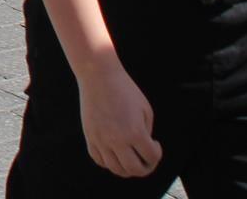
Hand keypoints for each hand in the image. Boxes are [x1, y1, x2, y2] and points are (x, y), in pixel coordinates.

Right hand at [77, 63, 160, 178]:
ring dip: (127, 168)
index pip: (152, 157)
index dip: (157, 153)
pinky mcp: (89, 136)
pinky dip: (109, 162)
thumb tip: (143, 146)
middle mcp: (117, 140)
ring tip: (130, 158)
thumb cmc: (124, 89)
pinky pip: (99, 159)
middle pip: (134, 170)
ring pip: (115, 169)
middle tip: (146, 159)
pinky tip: (114, 154)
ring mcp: (101, 139)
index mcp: (135, 133)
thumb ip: (147, 131)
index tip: (155, 144)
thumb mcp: (146, 110)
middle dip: (145, 168)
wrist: (99, 76)